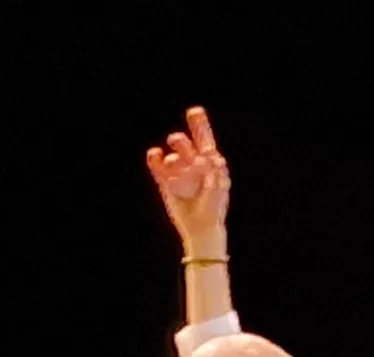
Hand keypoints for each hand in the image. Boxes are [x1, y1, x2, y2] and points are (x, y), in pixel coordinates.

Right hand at [146, 106, 229, 254]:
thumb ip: (213, 168)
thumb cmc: (214, 207)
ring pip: (173, 156)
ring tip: (174, 163)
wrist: (201, 228)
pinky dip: (155, 160)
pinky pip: (157, 168)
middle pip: (186, 144)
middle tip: (176, 140)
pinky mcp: (166, 184)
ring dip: (174, 156)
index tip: (194, 110)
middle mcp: (192, 165)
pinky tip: (154, 155)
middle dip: (181, 137)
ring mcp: (178, 173)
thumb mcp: (219, 185)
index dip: (199, 124)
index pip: (204, 139)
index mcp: (210, 163)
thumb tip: (205, 155)